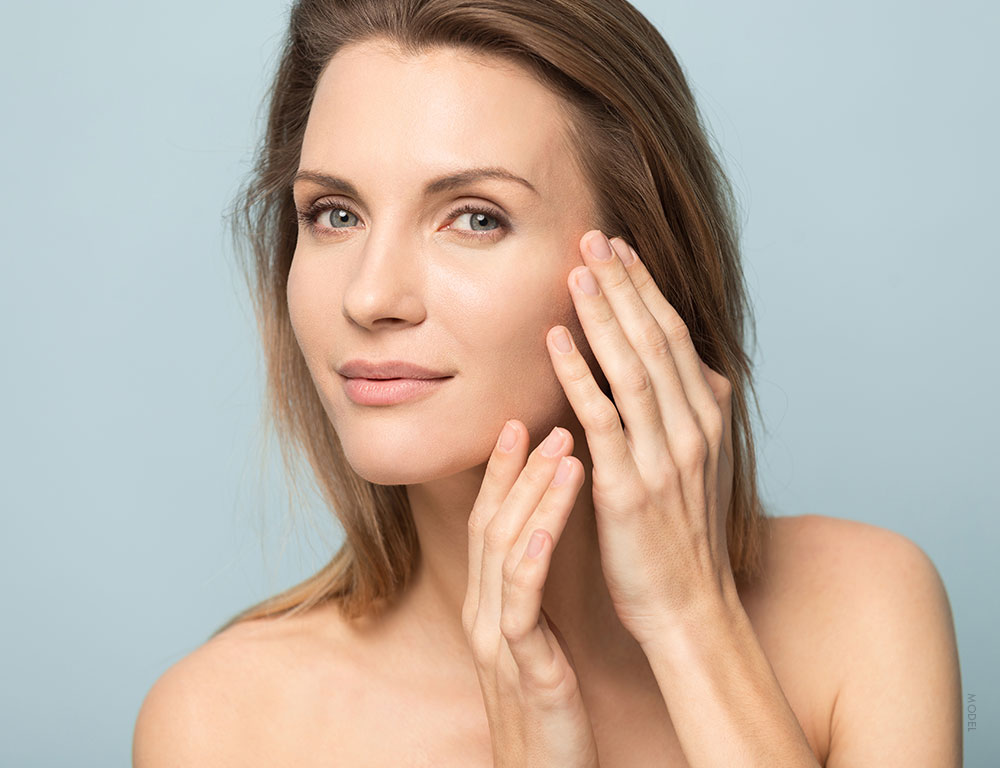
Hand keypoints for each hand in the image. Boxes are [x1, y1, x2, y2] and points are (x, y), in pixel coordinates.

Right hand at [463, 420, 599, 767]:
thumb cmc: (548, 706)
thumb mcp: (537, 639)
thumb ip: (534, 591)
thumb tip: (549, 540)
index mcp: (490, 603)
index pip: (489, 522)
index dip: (502, 473)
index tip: (522, 425)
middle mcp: (483, 613)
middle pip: (492, 525)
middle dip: (520, 471)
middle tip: (549, 422)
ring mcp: (497, 640)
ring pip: (505, 553)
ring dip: (534, 498)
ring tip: (565, 454)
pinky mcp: (523, 668)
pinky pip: (521, 606)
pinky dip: (532, 560)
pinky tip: (549, 527)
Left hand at [545, 230, 736, 646]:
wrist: (689, 606)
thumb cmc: (683, 535)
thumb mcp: (699, 464)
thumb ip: (690, 410)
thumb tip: (684, 365)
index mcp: (707, 417)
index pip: (675, 336)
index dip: (646, 288)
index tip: (619, 248)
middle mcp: (693, 428)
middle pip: (657, 339)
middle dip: (624, 285)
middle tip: (594, 236)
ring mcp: (664, 458)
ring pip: (634, 369)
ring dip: (604, 316)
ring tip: (577, 272)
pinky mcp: (629, 488)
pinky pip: (603, 419)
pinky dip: (579, 375)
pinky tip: (555, 340)